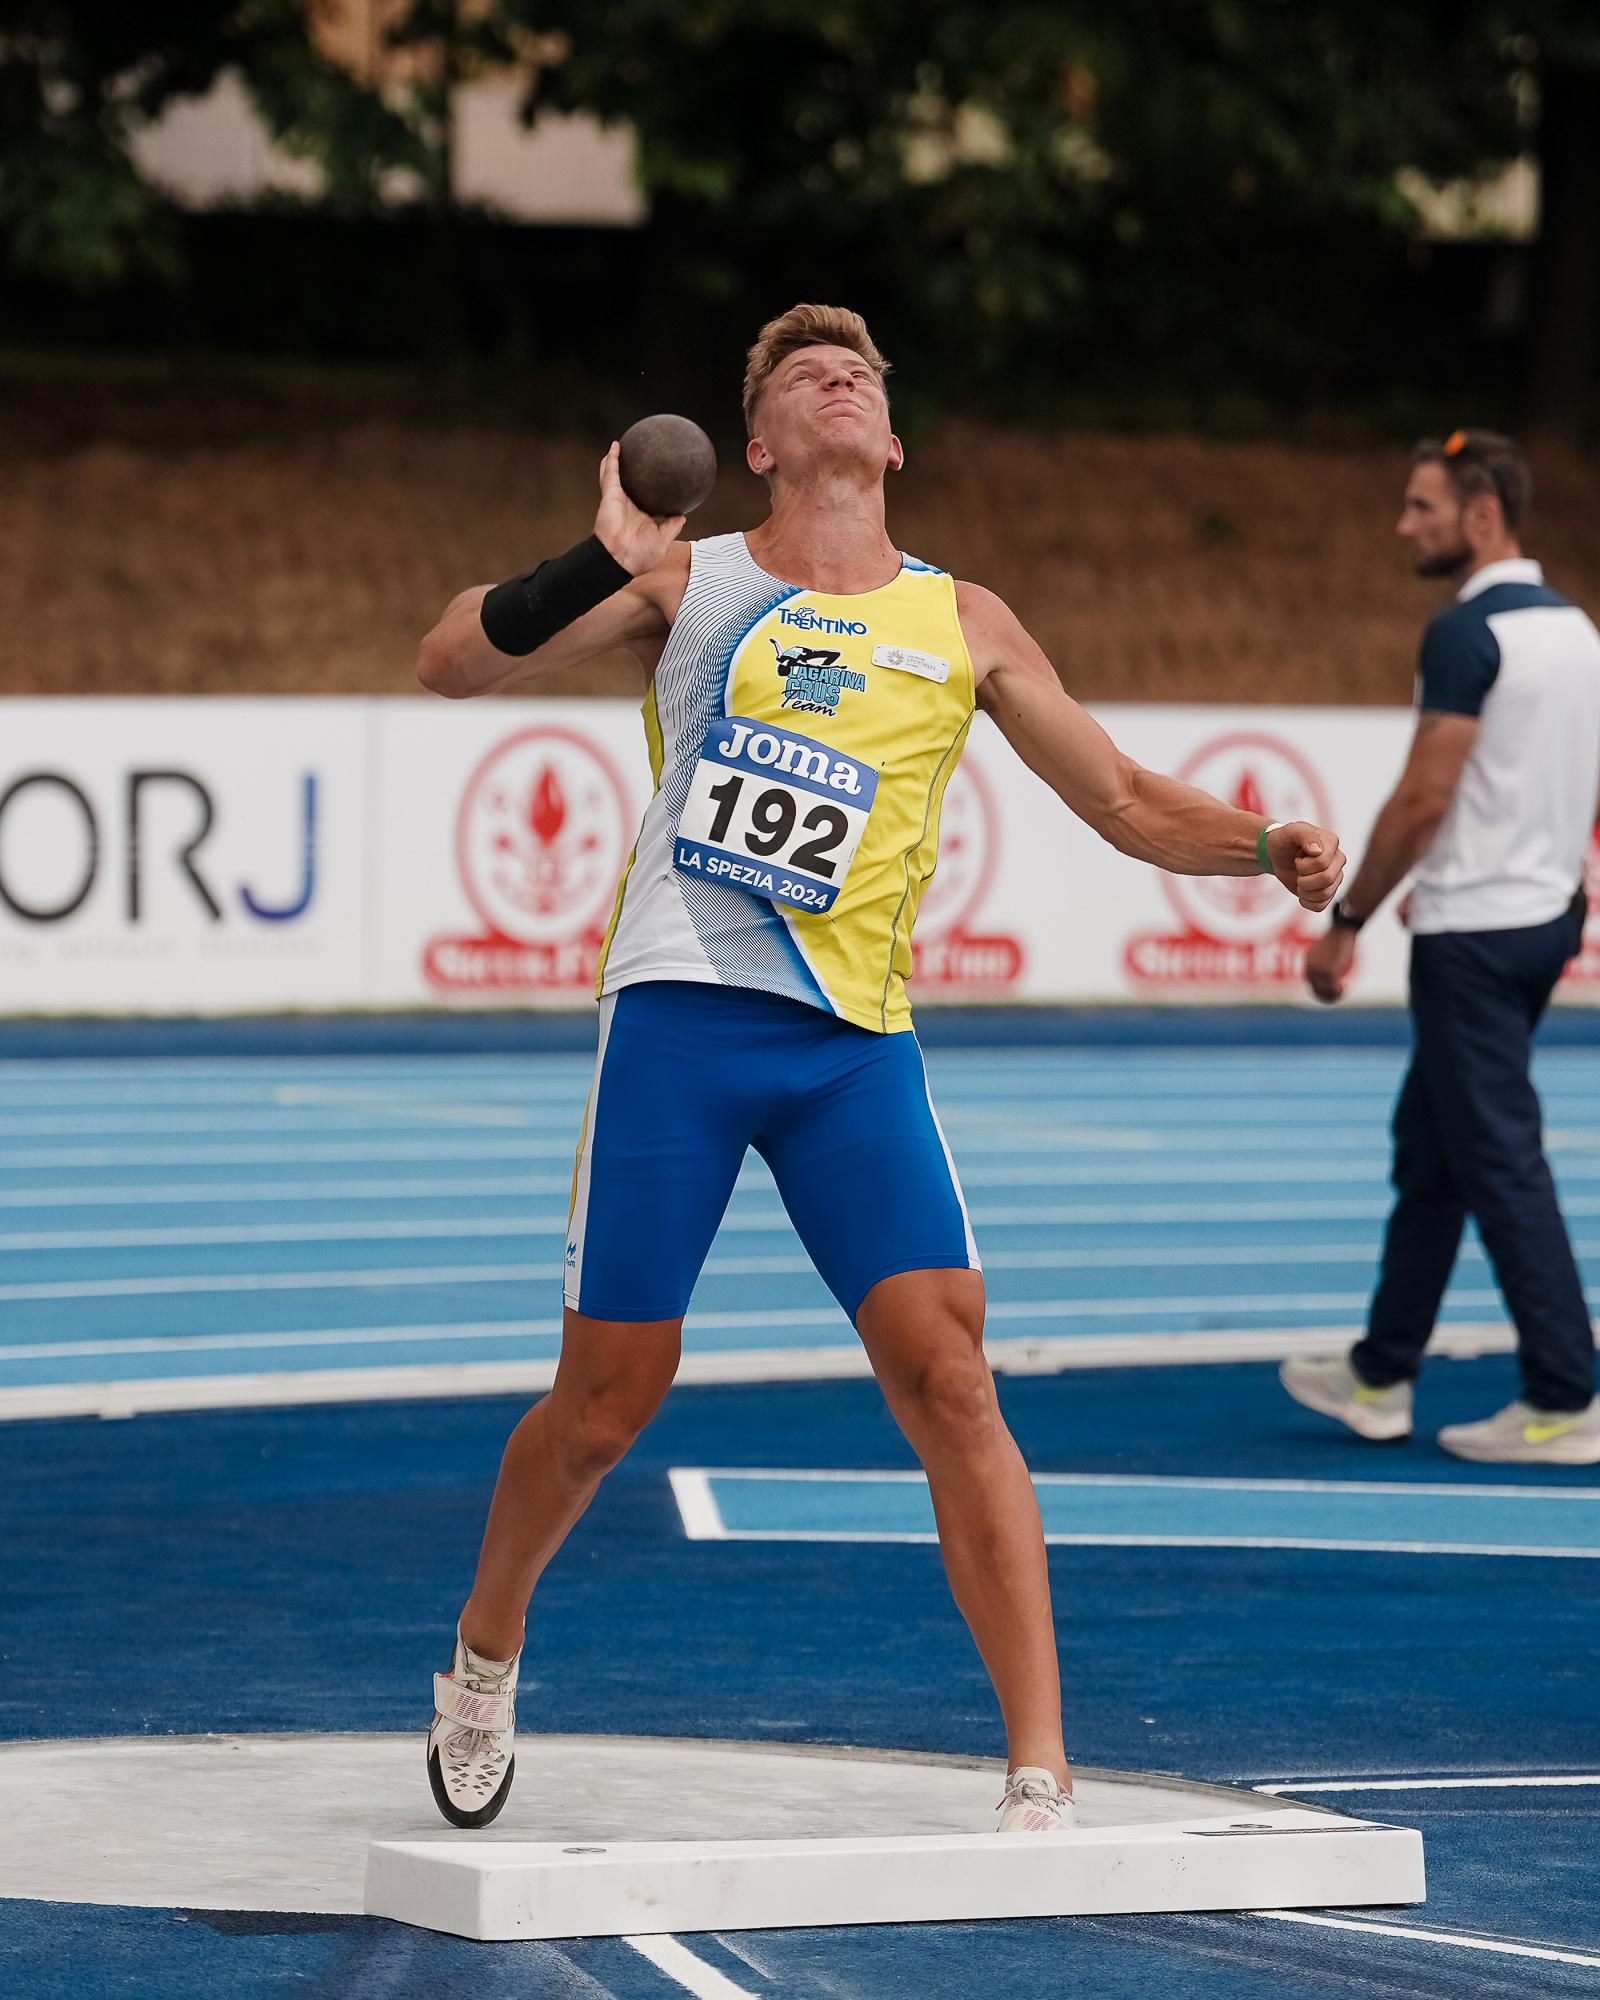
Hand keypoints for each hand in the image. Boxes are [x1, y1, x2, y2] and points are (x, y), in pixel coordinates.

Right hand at [594, 442, 686, 574]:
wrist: (621, 559)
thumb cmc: (640, 556)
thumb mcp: (663, 541)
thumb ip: (671, 527)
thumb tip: (683, 516)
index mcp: (638, 515)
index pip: (642, 497)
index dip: (645, 488)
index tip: (653, 478)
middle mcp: (626, 505)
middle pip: (627, 483)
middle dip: (628, 471)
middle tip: (635, 456)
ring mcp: (617, 499)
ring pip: (614, 475)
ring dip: (614, 460)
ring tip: (618, 446)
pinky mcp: (610, 496)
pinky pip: (610, 474)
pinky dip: (611, 460)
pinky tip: (615, 447)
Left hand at [1265, 821, 1344, 912]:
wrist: (1276, 854)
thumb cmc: (1285, 840)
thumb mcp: (1290, 831)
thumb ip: (1304, 835)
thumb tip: (1316, 850)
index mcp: (1331, 842)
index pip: (1322, 863)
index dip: (1304, 865)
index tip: (1297, 858)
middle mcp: (1338, 860)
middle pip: (1326, 879)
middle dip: (1304, 879)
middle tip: (1297, 871)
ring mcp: (1335, 877)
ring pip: (1325, 894)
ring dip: (1304, 891)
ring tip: (1299, 881)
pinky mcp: (1328, 891)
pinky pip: (1321, 906)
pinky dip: (1307, 902)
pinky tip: (1301, 892)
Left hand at [1305, 924, 1357, 1003]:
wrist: (1341, 930)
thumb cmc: (1338, 940)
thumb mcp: (1327, 953)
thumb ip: (1325, 964)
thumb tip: (1330, 975)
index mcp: (1308, 963)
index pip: (1311, 983)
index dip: (1320, 991)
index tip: (1331, 991)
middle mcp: (1311, 968)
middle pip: (1316, 990)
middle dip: (1327, 996)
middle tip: (1339, 994)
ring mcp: (1319, 970)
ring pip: (1324, 991)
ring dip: (1333, 995)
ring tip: (1342, 992)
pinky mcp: (1329, 971)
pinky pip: (1332, 988)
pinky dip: (1338, 992)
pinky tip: (1344, 987)